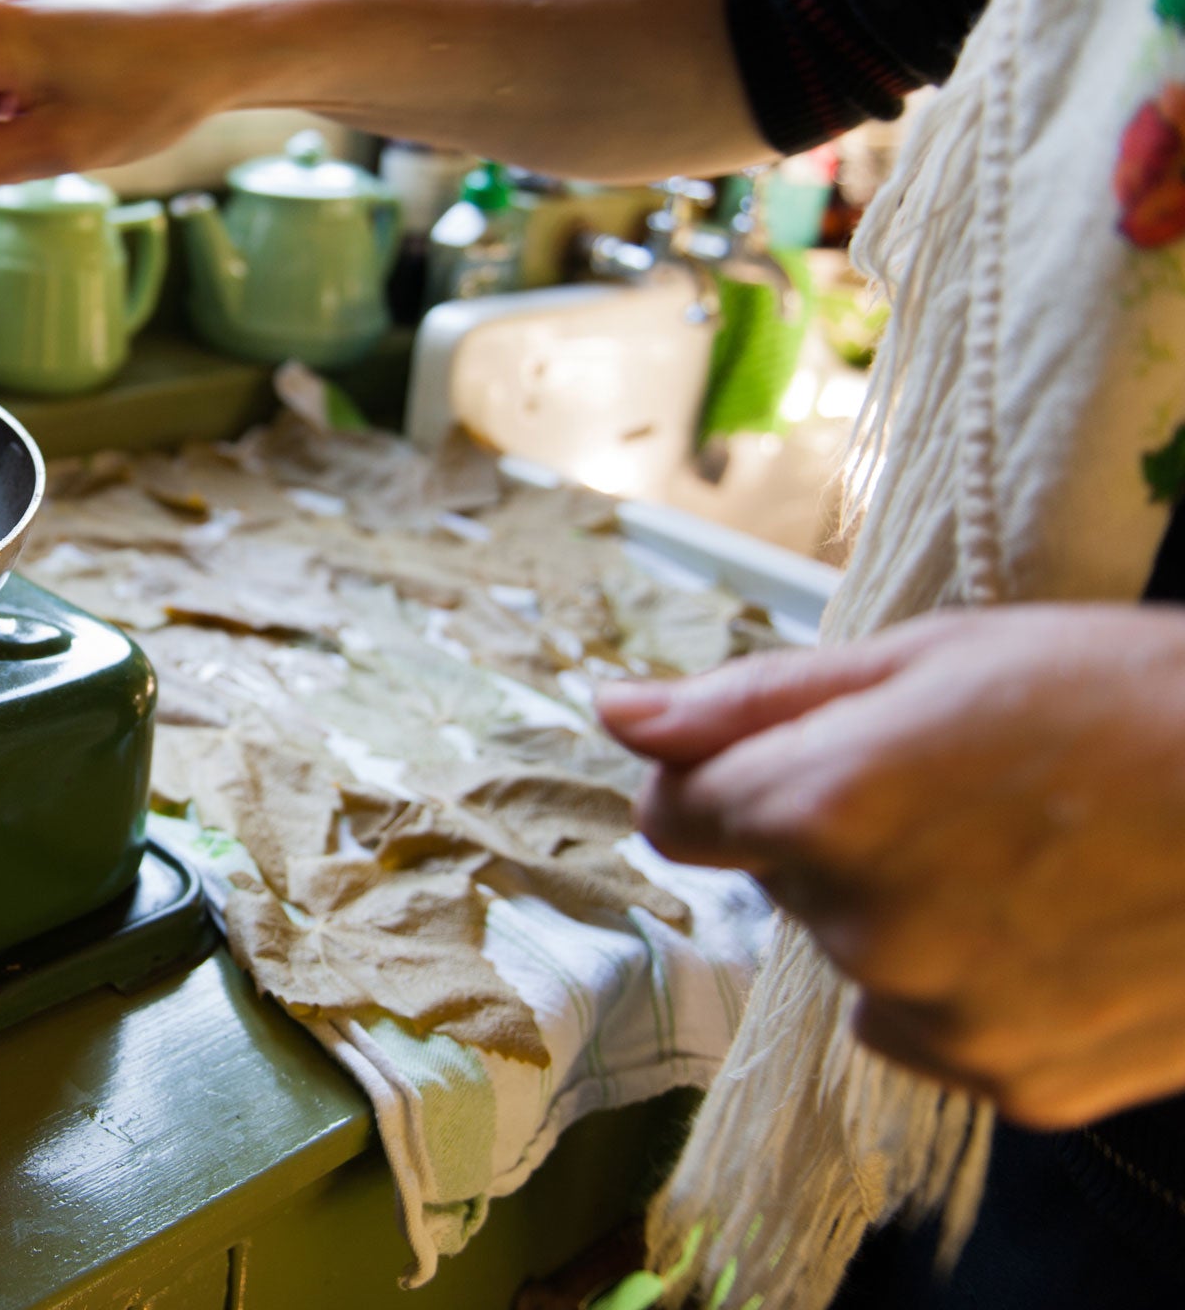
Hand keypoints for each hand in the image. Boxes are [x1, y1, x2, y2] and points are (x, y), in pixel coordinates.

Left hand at [597, 605, 1184, 1127]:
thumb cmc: (1125, 700)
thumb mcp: (930, 657)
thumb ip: (752, 700)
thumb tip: (616, 714)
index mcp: (825, 805)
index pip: (674, 815)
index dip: (718, 777)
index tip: (775, 756)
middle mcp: (864, 929)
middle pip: (775, 881)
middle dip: (831, 830)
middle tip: (960, 784)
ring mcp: (939, 1019)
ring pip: (854, 954)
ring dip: (901, 908)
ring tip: (1026, 852)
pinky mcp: (1008, 1082)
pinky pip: (929, 1024)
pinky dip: (968, 979)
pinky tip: (1055, 924)